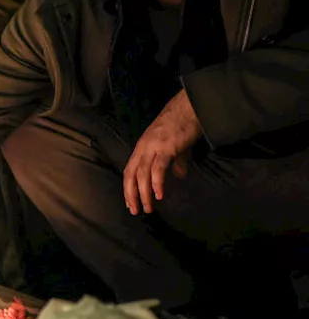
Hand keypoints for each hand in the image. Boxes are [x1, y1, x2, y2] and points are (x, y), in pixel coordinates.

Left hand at [123, 90, 202, 214]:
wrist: (189, 108)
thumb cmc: (182, 126)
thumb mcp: (175, 146)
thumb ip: (175, 162)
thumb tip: (179, 176)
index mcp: (141, 148)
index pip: (129, 171)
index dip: (128, 188)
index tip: (130, 203)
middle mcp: (143, 148)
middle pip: (131, 175)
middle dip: (131, 195)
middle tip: (135, 210)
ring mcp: (153, 147)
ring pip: (142, 174)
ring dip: (144, 193)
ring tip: (148, 207)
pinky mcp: (166, 147)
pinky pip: (158, 168)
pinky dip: (156, 183)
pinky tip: (159, 194)